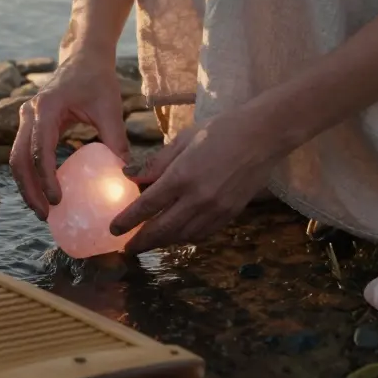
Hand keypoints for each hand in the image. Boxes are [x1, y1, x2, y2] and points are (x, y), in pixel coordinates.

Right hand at [11, 55, 129, 220]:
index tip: (57, 200)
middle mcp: (30, 113)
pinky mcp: (30, 123)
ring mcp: (26, 117)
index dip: (46, 178)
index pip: (40, 150)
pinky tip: (45, 191)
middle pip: (19, 158)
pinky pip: (24, 152)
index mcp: (47, 107)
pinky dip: (30, 174)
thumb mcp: (110, 108)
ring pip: (17, 158)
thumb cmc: (98, 80)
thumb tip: (126, 177)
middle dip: (29, 190)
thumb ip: (116, 141)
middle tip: (45, 215)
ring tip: (43, 210)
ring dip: (27, 185)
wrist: (85, 57)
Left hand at [109, 103, 289, 253]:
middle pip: (162, 229)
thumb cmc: (221, 130)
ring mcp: (216, 209)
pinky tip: (177, 236)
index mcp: (182, 176)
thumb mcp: (184, 139)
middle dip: (141, 241)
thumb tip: (130, 176)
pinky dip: (185, 238)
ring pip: (182, 236)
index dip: (127, 220)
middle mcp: (197, 198)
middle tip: (126, 248)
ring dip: (162, 242)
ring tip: (148, 243)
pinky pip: (202, 234)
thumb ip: (156, 162)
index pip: (147, 206)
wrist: (263, 136)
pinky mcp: (230, 214)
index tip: (113, 229)